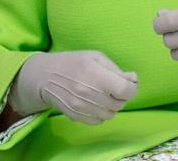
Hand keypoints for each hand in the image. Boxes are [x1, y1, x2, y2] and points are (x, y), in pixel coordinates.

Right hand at [8, 50, 138, 124]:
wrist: (44, 76)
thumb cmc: (72, 62)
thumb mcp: (94, 56)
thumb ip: (115, 69)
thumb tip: (132, 80)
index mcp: (95, 75)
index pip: (125, 90)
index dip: (131, 88)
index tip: (128, 83)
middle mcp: (89, 93)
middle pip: (120, 104)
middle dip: (121, 96)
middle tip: (113, 87)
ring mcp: (82, 107)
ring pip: (111, 114)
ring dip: (111, 106)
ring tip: (103, 94)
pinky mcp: (77, 117)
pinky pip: (99, 120)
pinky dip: (101, 113)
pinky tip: (94, 102)